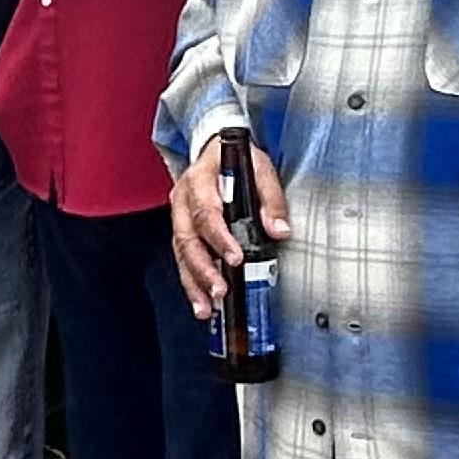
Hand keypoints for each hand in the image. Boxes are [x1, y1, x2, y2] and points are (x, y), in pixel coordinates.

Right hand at [170, 137, 288, 320]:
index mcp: (199, 180)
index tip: (235, 257)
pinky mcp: (181, 232)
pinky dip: (192, 283)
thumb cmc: (235, 159)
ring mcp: (178, 217)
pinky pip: (182, 260)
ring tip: (207, 307)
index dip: (219, 238)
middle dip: (203, 269)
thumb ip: (271, 198)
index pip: (206, 213)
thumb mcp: (259, 167)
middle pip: (187, 239)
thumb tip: (280, 230)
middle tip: (220, 290)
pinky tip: (203, 303)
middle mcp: (182, 200)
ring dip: (194, 282)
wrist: (215, 151)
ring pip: (181, 254)